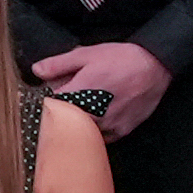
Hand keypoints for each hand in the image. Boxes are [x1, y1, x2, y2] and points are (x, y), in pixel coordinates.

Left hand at [29, 42, 171, 141]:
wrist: (155, 66)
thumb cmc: (121, 58)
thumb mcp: (86, 54)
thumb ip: (59, 64)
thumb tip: (37, 71)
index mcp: (79, 93)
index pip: (51, 107)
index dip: (50, 102)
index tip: (54, 96)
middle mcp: (92, 113)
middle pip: (67, 123)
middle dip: (65, 113)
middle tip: (73, 101)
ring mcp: (107, 125)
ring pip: (84, 132)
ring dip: (81, 123)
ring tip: (89, 107)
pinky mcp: (121, 131)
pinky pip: (102, 138)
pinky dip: (98, 130)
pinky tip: (101, 116)